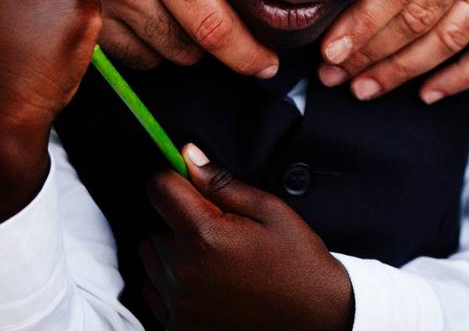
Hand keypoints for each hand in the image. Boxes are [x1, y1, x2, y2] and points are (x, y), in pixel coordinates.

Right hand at [11, 0, 278, 77]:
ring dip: (163, 46)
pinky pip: (113, 55)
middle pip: (181, 48)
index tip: (264, 65)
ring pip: (148, 58)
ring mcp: (89, 3)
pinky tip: (131, 14)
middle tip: (204, 21)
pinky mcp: (68, 16)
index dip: (244, 52)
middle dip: (201, 44)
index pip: (208, 20)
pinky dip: (131, 44)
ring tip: (161, 12)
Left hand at [140, 144, 353, 330]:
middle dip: (176, 216)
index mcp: (203, 236)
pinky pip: (152, 292)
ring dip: (170, 249)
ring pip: (150, 257)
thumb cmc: (300, 267)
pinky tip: (202, 281)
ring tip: (210, 255)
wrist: (318, 322)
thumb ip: (221, 183)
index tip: (189, 184)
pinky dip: (169, 282)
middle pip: (153, 223)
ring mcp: (178, 304)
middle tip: (214, 226)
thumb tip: (188, 156)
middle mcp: (183, 271)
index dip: (173, 178)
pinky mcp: (178, 327)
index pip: (158, 188)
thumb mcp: (269, 211)